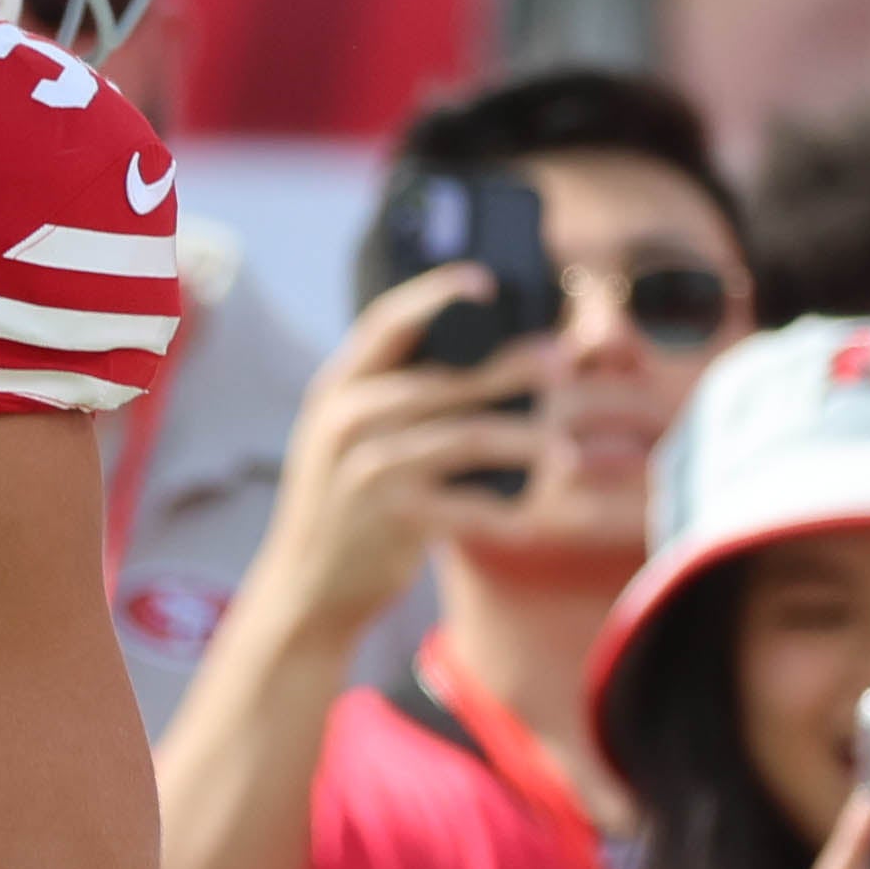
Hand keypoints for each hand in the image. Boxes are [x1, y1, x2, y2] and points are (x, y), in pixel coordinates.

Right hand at [235, 268, 551, 642]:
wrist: (305, 587)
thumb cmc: (344, 507)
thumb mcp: (346, 440)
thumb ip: (392, 400)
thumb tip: (482, 361)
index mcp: (337, 390)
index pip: (389, 324)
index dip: (437, 294)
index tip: (485, 281)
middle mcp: (348, 420)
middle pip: (449, 379)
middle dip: (514, 369)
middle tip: (563, 364)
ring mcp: (369, 468)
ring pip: (470, 438)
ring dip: (528, 441)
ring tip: (564, 451)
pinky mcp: (394, 516)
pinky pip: (472, 505)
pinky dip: (509, 511)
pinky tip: (534, 516)